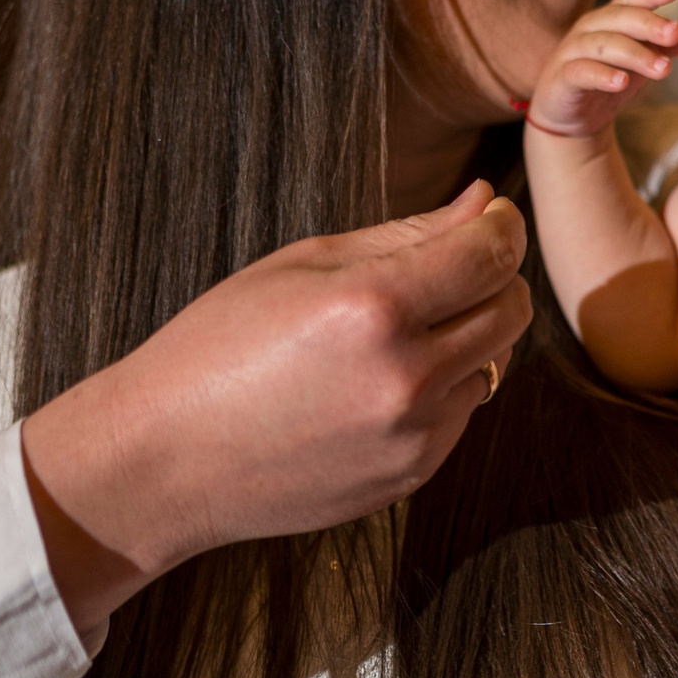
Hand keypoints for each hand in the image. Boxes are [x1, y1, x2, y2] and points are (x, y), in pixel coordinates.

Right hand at [21, 179, 533, 638]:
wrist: (165, 462)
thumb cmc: (221, 346)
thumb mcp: (303, 265)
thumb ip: (406, 233)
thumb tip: (483, 202)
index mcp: (373, 308)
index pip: (491, 253)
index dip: (502, 224)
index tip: (492, 214)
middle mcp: (405, 376)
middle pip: (512, 308)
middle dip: (496, 276)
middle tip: (455, 263)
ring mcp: (413, 435)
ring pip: (495, 362)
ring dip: (470, 333)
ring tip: (402, 327)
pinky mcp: (411, 475)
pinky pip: (462, 412)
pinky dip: (443, 387)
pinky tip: (380, 381)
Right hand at [526, 0, 677, 136]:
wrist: (571, 116)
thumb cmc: (608, 79)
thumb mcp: (640, 64)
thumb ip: (662, 49)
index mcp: (610, 19)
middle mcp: (590, 28)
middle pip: (619, 18)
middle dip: (649, 24)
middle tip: (675, 33)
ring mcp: (572, 51)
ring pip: (603, 45)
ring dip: (635, 55)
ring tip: (663, 69)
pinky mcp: (561, 78)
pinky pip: (581, 72)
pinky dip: (602, 75)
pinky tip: (621, 82)